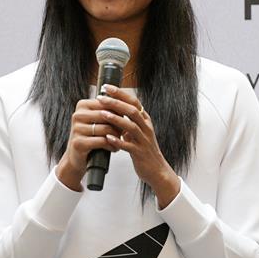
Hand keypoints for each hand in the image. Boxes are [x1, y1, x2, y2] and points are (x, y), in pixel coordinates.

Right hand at [56, 97, 121, 190]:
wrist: (77, 156)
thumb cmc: (92, 137)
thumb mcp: (99, 121)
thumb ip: (110, 111)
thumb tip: (128, 106)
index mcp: (83, 105)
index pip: (107, 104)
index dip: (119, 112)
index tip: (125, 120)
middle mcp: (78, 115)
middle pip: (107, 115)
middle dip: (119, 124)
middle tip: (124, 132)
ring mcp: (77, 129)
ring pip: (106, 128)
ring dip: (116, 136)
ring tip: (119, 140)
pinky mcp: (79, 142)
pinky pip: (102, 141)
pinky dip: (112, 145)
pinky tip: (113, 148)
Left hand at [96, 85, 180, 207]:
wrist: (157, 170)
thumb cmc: (144, 150)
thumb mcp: (138, 133)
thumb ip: (129, 122)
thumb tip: (115, 109)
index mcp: (145, 121)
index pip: (134, 102)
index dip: (120, 93)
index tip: (107, 87)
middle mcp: (146, 128)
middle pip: (133, 111)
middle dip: (116, 103)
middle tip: (101, 97)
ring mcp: (144, 141)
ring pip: (131, 127)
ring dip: (116, 120)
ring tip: (102, 114)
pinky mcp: (140, 154)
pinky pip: (129, 146)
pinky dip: (118, 141)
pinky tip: (108, 138)